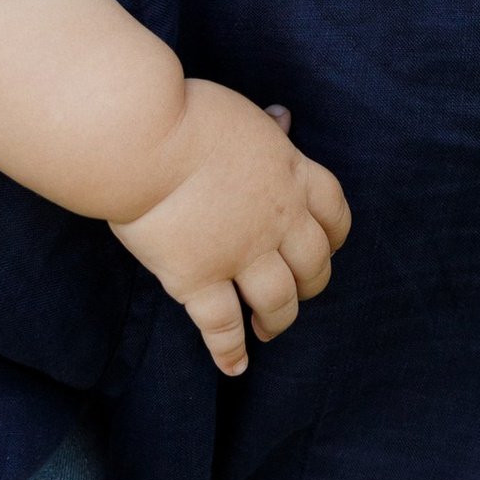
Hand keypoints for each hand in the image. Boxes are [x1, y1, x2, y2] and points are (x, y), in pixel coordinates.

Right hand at [108, 81, 350, 375]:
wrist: (144, 140)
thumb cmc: (183, 114)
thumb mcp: (240, 113)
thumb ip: (264, 127)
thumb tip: (284, 118)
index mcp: (290, 173)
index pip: (333, 211)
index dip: (335, 235)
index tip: (330, 246)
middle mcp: (277, 219)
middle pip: (313, 264)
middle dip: (312, 283)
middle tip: (300, 292)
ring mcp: (240, 253)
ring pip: (278, 301)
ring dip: (279, 319)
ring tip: (269, 329)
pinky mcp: (199, 279)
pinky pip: (221, 326)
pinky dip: (230, 351)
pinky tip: (235, 366)